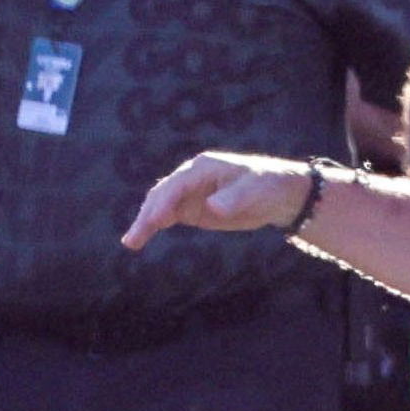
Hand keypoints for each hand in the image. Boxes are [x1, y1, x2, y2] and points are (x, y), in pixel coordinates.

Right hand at [123, 150, 321, 250]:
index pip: (176, 184)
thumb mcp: (256, 190)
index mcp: (202, 168)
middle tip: (134, 238)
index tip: (156, 221)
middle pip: (161, 195)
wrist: (278, 195)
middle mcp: (189, 179)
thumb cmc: (268, 186)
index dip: (165, 202)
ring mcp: (188, 194)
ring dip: (145, 223)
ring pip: (159, 207)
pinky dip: (152, 226)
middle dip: (147, 216)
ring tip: (131, 243)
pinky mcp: (190, 209)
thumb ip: (234, 198)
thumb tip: (212, 207)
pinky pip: (165, 217)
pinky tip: (139, 239)